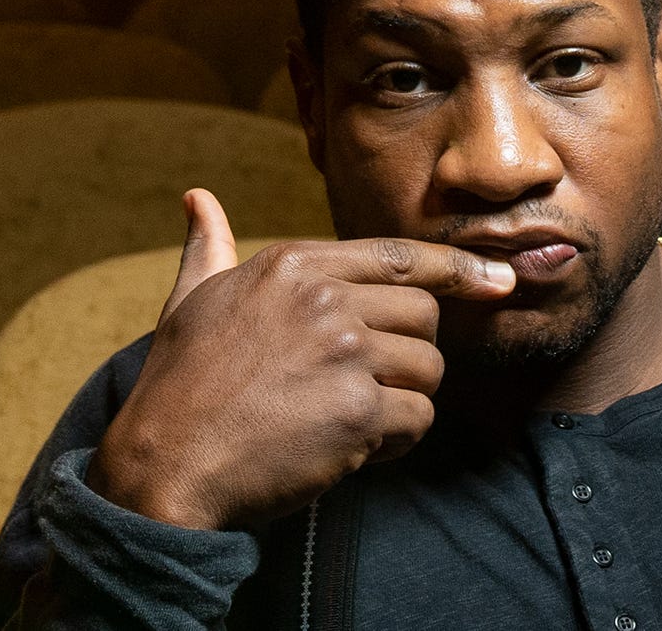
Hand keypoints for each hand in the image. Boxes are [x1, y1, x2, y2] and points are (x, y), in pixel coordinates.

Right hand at [86, 189, 514, 529]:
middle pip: (425, 314)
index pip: (401, 255)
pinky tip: (357, 447)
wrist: (163, 463)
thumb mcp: (192, 299)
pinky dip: (398, 439)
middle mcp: (326, 298)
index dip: (457, 266)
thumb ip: (208, 245)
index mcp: (296, 265)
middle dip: (412, 351)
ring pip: (428, 368)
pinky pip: (419, 418)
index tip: (498, 278)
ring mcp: (345, 352)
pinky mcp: (358, 410)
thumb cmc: (181, 381)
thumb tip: (198, 199)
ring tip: (357, 416)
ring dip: (405, 398)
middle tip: (373, 382)